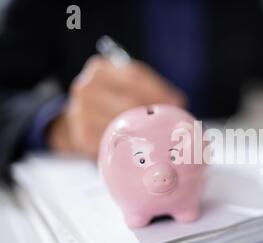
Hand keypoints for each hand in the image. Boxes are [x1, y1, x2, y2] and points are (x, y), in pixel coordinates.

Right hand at [48, 56, 185, 157]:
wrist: (74, 123)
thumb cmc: (110, 102)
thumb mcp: (125, 86)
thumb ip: (151, 89)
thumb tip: (179, 102)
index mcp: (100, 69)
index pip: (136, 77)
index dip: (160, 91)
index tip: (179, 102)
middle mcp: (86, 87)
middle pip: (131, 101)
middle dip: (155, 112)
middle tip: (173, 122)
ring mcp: (80, 112)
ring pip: (124, 123)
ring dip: (146, 131)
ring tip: (160, 135)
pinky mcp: (82, 136)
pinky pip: (115, 141)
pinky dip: (131, 145)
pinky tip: (140, 146)